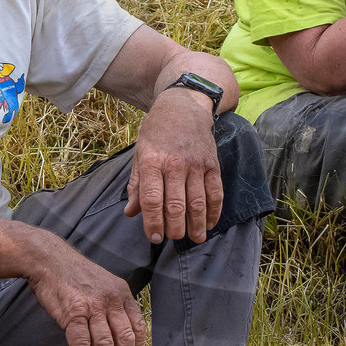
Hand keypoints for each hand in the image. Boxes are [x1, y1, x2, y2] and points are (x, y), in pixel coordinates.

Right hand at [26, 231, 145, 345]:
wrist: (49, 259)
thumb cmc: (74, 275)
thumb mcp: (103, 285)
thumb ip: (113, 306)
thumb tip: (118, 335)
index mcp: (122, 293)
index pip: (137, 326)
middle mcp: (112, 300)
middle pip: (125, 339)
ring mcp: (93, 306)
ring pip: (105, 344)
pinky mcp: (73, 311)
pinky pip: (81, 343)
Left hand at [125, 92, 222, 243]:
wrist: (183, 106)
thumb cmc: (157, 132)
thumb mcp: (140, 153)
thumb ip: (136, 185)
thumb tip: (130, 213)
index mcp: (152, 162)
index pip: (152, 199)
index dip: (153, 222)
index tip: (154, 238)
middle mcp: (174, 164)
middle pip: (176, 205)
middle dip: (175, 228)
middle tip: (174, 238)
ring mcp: (195, 164)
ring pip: (197, 202)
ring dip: (196, 225)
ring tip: (196, 239)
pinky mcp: (212, 164)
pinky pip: (215, 192)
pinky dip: (214, 211)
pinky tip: (209, 223)